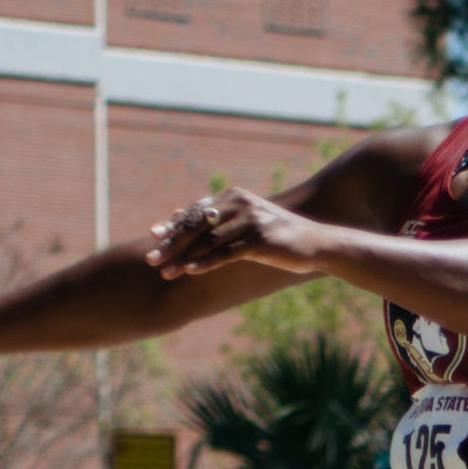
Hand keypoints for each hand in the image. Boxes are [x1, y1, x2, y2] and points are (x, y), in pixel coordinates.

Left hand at [146, 188, 331, 279]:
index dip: (174, 225)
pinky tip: (190, 271)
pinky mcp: (259, 239)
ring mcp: (250, 220)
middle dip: (172, 243)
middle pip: (197, 225)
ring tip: (166, 272)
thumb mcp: (245, 223)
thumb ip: (216, 219)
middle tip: (151, 258)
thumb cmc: (277, 236)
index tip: (154, 236)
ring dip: (184, 258)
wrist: (316, 243)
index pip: (196, 211)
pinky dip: (206, 262)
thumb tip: (179, 214)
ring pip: (208, 241)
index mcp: (234, 197)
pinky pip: (226, 253)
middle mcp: (240, 203)